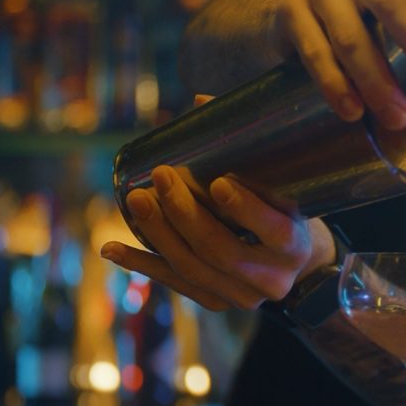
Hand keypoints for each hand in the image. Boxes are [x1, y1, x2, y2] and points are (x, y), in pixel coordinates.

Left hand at [100, 165, 336, 311]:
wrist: (293, 261)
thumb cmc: (282, 207)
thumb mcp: (280, 184)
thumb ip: (248, 148)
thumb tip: (199, 103)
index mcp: (295, 246)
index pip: (274, 230)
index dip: (246, 210)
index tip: (218, 182)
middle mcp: (272, 278)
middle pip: (221, 249)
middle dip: (185, 213)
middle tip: (161, 176)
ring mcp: (242, 296)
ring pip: (191, 267)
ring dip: (157, 234)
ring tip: (135, 199)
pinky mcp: (216, 302)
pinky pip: (173, 283)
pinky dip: (141, 263)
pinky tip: (111, 248)